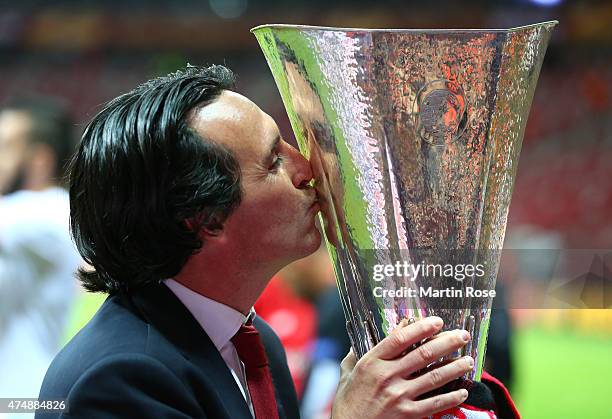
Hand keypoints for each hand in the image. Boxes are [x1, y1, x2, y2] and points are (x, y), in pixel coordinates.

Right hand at [331, 317, 471, 418]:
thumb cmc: (347, 401)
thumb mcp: (348, 371)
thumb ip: (357, 352)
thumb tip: (367, 337)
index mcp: (372, 362)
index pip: (400, 339)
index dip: (421, 328)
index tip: (437, 321)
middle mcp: (386, 376)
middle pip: (423, 354)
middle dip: (447, 343)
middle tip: (462, 336)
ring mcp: (398, 396)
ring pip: (433, 377)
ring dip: (454, 367)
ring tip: (468, 361)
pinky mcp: (406, 414)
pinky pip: (434, 404)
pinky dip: (450, 397)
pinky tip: (462, 391)